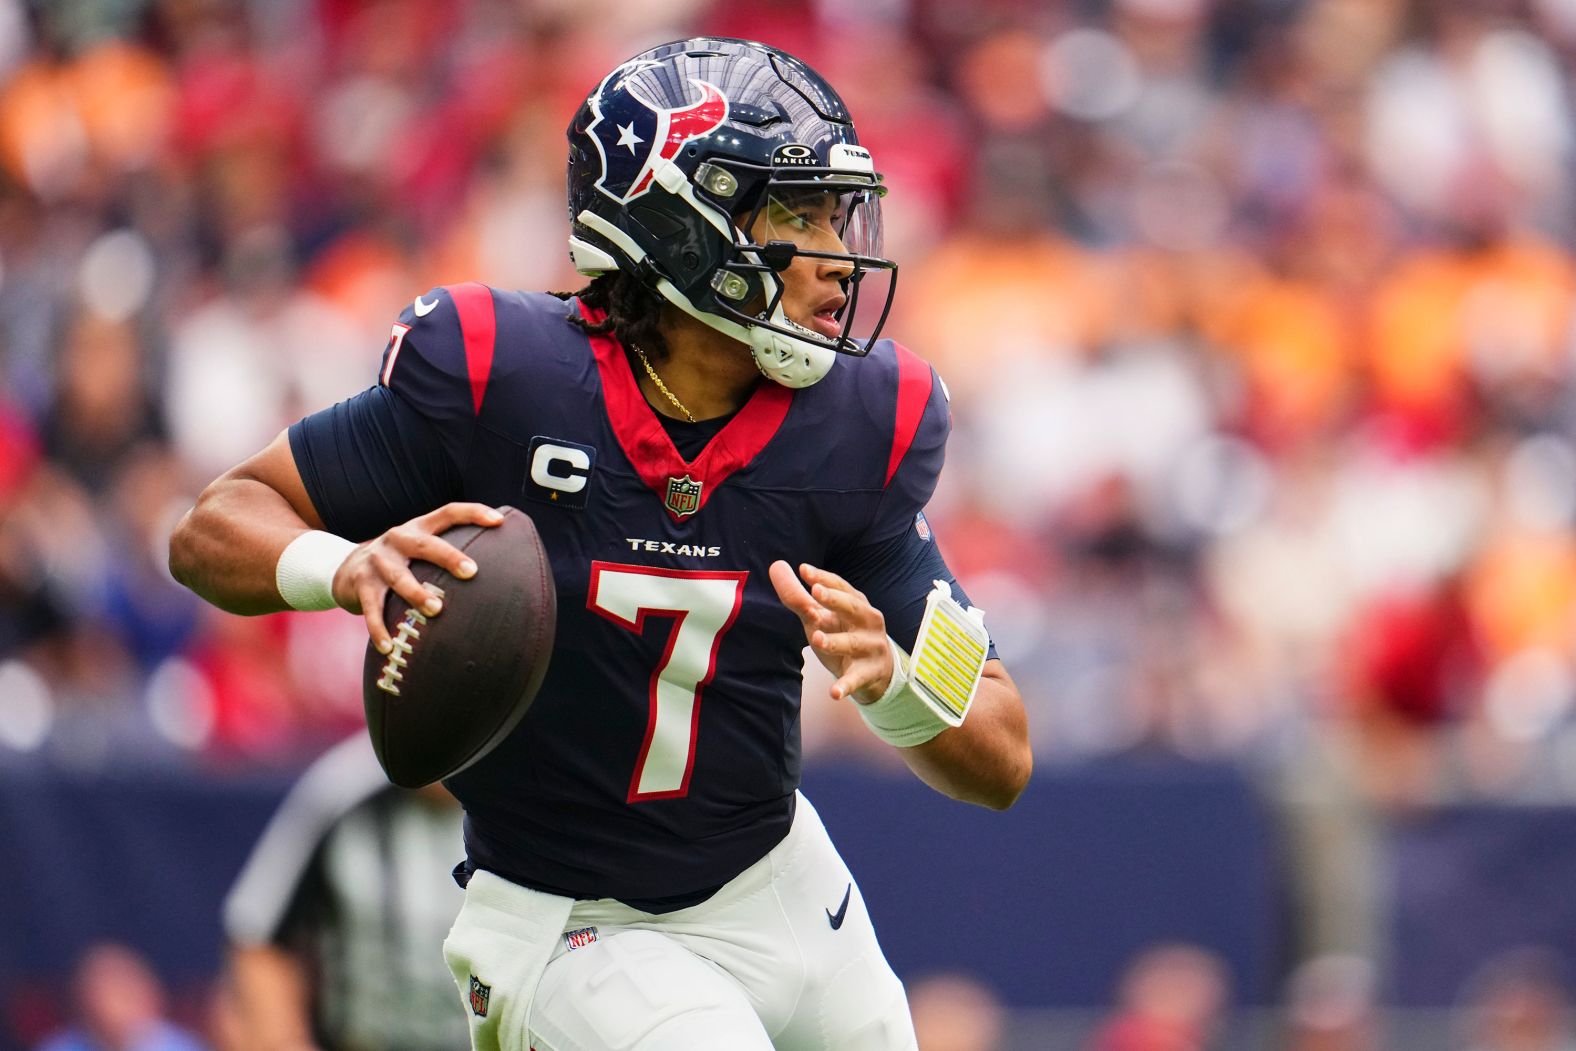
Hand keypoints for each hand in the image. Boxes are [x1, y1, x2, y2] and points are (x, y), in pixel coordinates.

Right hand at [331, 503, 503, 652]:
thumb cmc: (399, 562)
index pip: (449, 513)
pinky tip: (389, 647)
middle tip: (472, 571)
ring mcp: (377, 561)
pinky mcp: (361, 585)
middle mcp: (398, 540)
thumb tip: (500, 568)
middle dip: (449, 557)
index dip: (473, 513)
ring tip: (435, 610)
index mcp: (418, 528)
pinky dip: (380, 629)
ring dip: (417, 593)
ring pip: (399, 577)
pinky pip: (372, 609)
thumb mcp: (418, 548)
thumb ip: (447, 551)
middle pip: (426, 545)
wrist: (344, 569)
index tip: (499, 521)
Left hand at [769, 560, 893, 703]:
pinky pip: (855, 679)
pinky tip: (834, 693)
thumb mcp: (822, 618)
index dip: (823, 578)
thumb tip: (776, 566)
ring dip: (835, 641)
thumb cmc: (844, 635)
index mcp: (856, 604)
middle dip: (835, 600)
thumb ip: (799, 596)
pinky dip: (846, 686)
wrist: (878, 672)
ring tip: (816, 639)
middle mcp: (867, 622)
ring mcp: (870, 648)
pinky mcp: (868, 673)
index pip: (841, 587)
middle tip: (815, 592)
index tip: (803, 570)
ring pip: (852, 643)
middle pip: (853, 608)